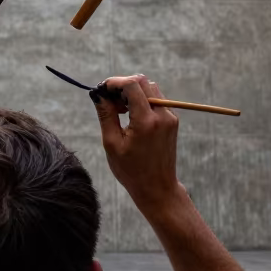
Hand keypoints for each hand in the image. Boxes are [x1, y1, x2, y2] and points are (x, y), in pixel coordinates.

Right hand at [93, 75, 183, 213]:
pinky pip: (157, 99)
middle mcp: (162, 115)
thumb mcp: (112, 143)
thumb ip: (106, 115)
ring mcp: (170, 117)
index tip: (101, 90)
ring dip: (133, 92)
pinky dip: (142, 100)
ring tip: (119, 111)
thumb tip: (98, 94)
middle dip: (123, 86)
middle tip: (110, 102)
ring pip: (151, 88)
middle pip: (143, 82)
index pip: (132, 85)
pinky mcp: (172, 121)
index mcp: (146, 121)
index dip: (114, 82)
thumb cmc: (131, 171)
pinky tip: (131, 116)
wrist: (157, 188)